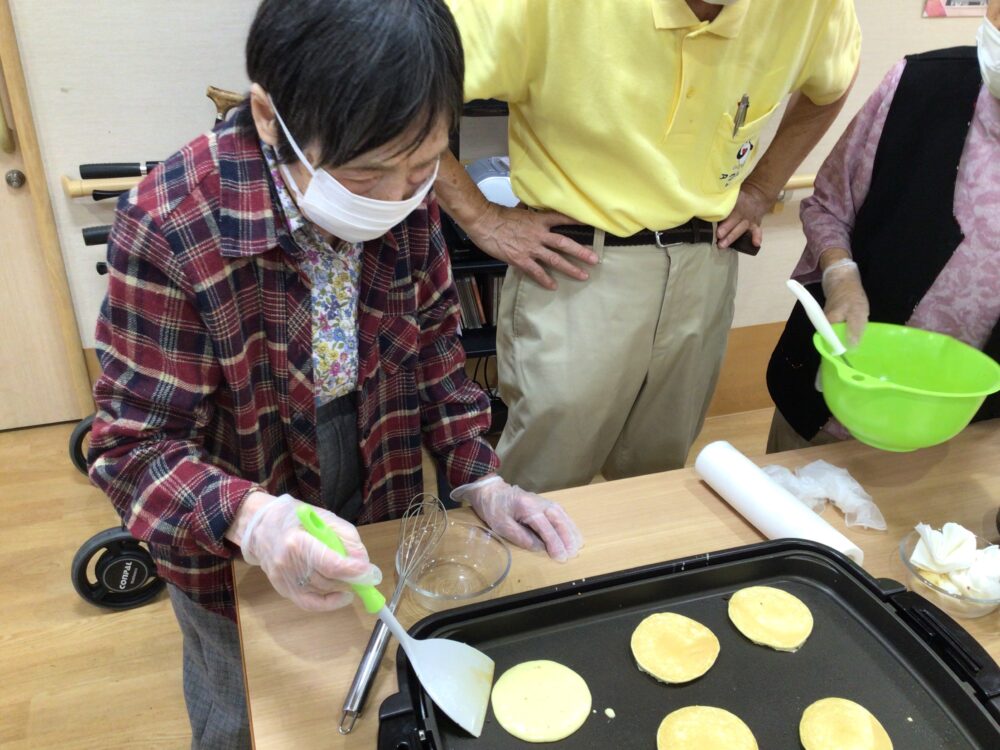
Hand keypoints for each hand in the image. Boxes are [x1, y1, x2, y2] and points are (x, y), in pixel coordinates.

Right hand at [239, 494, 380, 611]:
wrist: (260, 527)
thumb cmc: (294, 518)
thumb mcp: (325, 518)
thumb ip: (347, 538)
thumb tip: (363, 562)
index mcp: (298, 542)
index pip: (331, 565)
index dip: (353, 571)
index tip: (369, 572)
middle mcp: (289, 564)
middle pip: (329, 580)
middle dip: (353, 579)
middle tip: (366, 574)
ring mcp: (284, 580)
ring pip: (323, 591)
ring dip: (343, 587)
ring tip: (353, 577)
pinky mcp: (282, 589)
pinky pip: (310, 604)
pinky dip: (330, 603)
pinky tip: (343, 595)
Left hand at [452, 476, 583, 561]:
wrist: (489, 490)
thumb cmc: (493, 508)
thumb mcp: (501, 525)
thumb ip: (520, 536)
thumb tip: (539, 547)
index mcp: (527, 507)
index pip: (546, 528)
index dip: (554, 543)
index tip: (561, 557)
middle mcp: (540, 503)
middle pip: (558, 520)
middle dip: (567, 537)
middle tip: (573, 553)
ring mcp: (543, 501)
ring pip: (562, 515)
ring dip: (571, 530)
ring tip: (578, 545)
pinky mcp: (544, 503)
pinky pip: (560, 513)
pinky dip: (568, 523)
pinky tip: (572, 532)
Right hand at [466, 203, 597, 289]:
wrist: (484, 223)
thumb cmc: (498, 215)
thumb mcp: (517, 211)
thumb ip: (527, 213)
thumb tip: (528, 209)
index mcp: (538, 220)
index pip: (562, 218)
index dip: (576, 220)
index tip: (590, 224)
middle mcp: (539, 234)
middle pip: (565, 243)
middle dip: (581, 252)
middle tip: (595, 259)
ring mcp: (531, 248)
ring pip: (555, 259)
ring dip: (571, 268)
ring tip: (583, 275)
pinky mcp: (521, 259)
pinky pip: (536, 271)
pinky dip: (545, 279)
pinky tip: (553, 286)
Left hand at [716, 181, 770, 250]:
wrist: (756, 198)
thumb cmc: (737, 201)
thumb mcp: (730, 197)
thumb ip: (719, 202)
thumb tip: (703, 208)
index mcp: (734, 203)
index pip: (727, 209)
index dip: (721, 215)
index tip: (714, 221)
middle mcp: (742, 212)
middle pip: (734, 220)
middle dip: (726, 228)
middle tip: (718, 235)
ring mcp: (749, 219)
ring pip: (741, 228)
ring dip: (732, 237)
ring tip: (722, 245)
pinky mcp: (755, 225)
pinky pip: (757, 231)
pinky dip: (757, 237)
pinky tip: (755, 244)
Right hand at [821, 260, 868, 346]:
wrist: (843, 276)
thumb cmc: (851, 295)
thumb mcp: (856, 313)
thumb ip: (854, 331)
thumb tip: (851, 349)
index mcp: (828, 324)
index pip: (831, 343)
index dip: (840, 349)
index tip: (851, 354)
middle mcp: (826, 323)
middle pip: (834, 337)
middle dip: (845, 341)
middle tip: (859, 346)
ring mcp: (829, 318)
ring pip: (838, 331)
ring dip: (848, 334)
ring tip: (859, 338)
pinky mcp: (833, 313)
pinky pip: (840, 324)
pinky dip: (848, 326)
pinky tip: (857, 325)